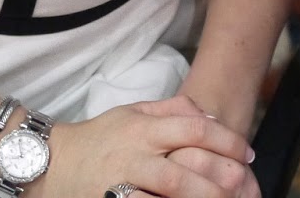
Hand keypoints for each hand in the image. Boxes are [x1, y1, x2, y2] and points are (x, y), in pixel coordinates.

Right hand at [34, 96, 255, 197]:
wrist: (52, 164)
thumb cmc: (99, 138)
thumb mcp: (132, 113)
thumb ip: (170, 110)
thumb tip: (207, 114)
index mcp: (144, 127)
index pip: (195, 128)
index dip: (226, 140)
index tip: (247, 152)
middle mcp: (135, 153)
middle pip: (188, 164)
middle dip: (223, 175)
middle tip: (245, 182)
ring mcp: (122, 181)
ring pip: (171, 190)